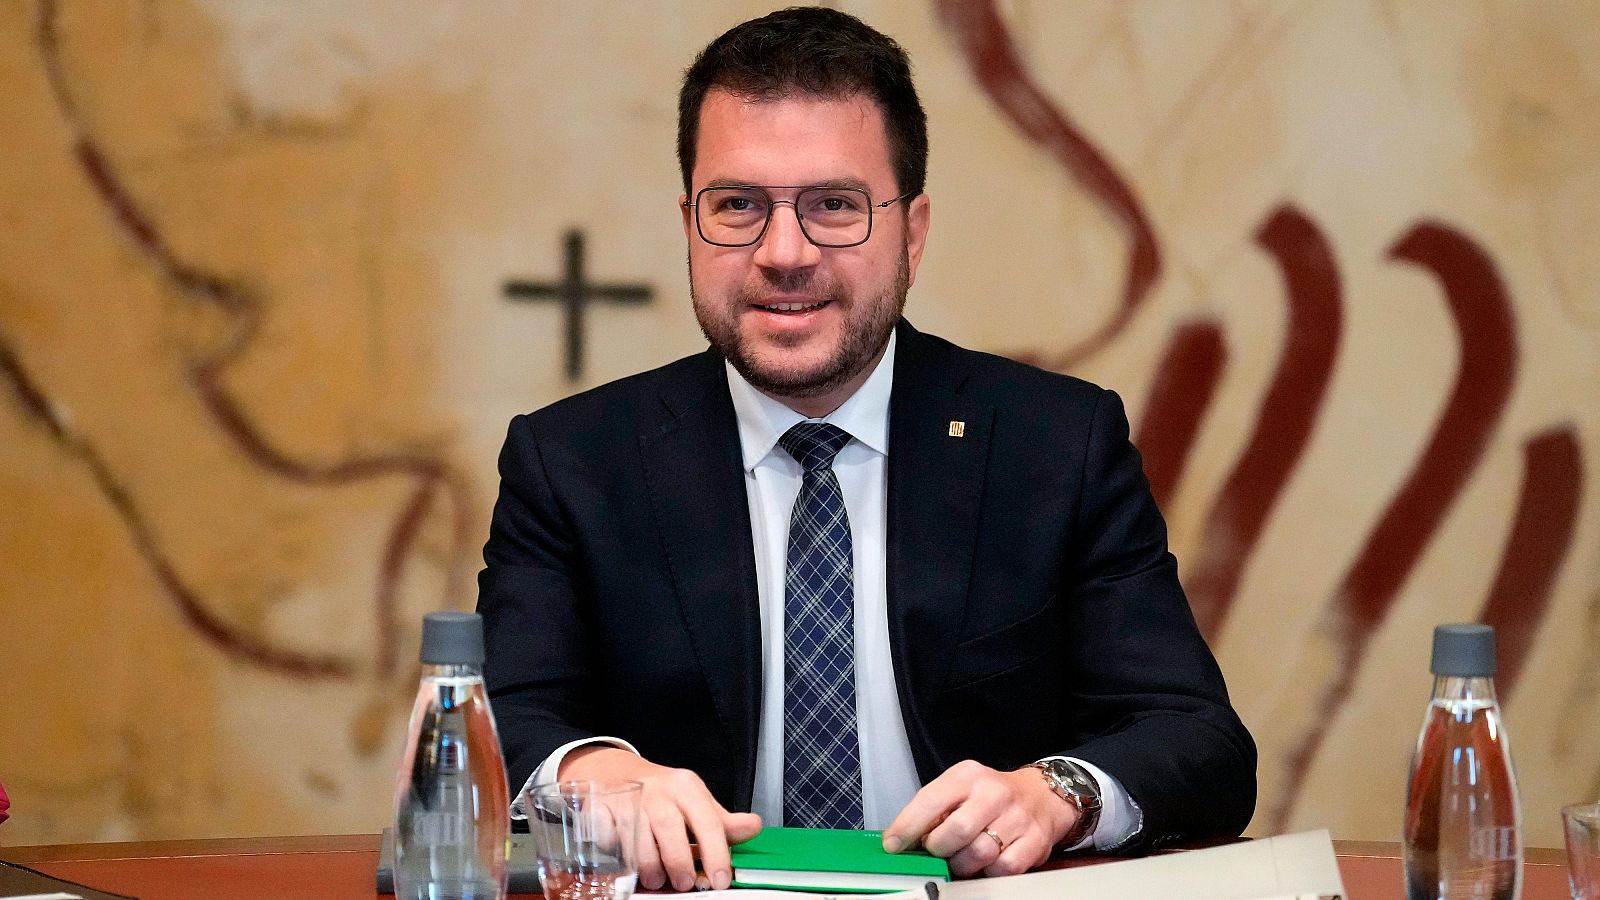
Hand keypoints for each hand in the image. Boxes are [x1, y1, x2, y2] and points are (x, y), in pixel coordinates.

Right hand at [560, 747, 761, 890]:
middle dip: (679, 862)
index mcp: (686, 787)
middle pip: (670, 828)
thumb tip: (753, 827)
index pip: (708, 821)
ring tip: (657, 879)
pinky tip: (626, 860)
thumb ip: (723, 822)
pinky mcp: (601, 807)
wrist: (616, 773)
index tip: (720, 880)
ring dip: (648, 865)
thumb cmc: (662, 796)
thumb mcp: (696, 804)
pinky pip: (607, 835)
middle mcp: (657, 789)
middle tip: (684, 884)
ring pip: (637, 836)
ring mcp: (627, 797)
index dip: (716, 853)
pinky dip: (616, 851)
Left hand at [882, 760, 1076, 877]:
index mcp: (967, 776)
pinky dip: (989, 872)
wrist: (1041, 796)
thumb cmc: (989, 797)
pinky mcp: (1034, 841)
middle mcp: (993, 793)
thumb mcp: (959, 789)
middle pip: (956, 831)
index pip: (930, 800)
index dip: (907, 826)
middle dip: (939, 849)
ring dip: (963, 864)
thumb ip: (933, 811)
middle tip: (937, 851)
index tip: (893, 845)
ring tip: (961, 858)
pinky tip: (986, 863)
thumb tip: (901, 840)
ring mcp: (1017, 817)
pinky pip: (1003, 868)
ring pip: (979, 853)